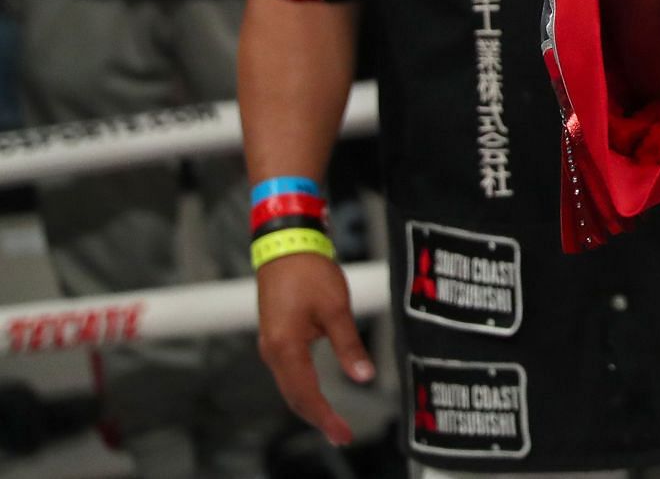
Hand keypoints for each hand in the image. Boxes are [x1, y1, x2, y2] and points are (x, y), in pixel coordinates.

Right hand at [256, 253, 374, 445]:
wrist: (285, 245)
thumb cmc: (309, 272)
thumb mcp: (336, 308)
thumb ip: (349, 345)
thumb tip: (364, 376)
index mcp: (286, 347)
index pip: (306, 394)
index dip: (325, 418)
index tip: (343, 435)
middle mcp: (273, 351)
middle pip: (294, 396)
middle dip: (318, 418)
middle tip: (342, 436)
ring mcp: (271, 345)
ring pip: (290, 386)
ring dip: (310, 406)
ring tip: (333, 423)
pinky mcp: (276, 337)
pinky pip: (288, 373)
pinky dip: (303, 389)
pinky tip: (318, 396)